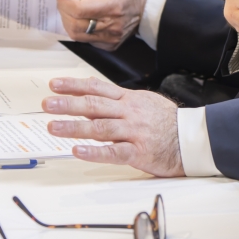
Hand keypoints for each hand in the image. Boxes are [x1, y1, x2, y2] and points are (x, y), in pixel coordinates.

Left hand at [42, 76, 183, 175]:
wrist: (192, 139)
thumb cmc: (166, 122)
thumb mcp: (142, 102)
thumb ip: (116, 100)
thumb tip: (89, 93)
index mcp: (129, 100)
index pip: (97, 88)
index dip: (74, 86)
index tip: (54, 85)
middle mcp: (129, 113)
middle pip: (95, 105)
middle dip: (68, 104)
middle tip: (47, 104)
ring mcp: (134, 132)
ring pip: (100, 127)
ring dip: (75, 127)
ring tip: (53, 127)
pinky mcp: (139, 152)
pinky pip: (114, 152)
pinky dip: (95, 152)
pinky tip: (79, 151)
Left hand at [55, 0, 149, 49]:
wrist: (148, 4)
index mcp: (113, 7)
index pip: (78, 10)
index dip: (63, 0)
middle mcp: (112, 26)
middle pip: (74, 24)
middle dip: (63, 9)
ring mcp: (111, 38)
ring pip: (76, 34)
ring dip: (68, 19)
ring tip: (72, 6)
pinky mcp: (109, 44)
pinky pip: (85, 39)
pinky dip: (78, 27)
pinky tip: (83, 16)